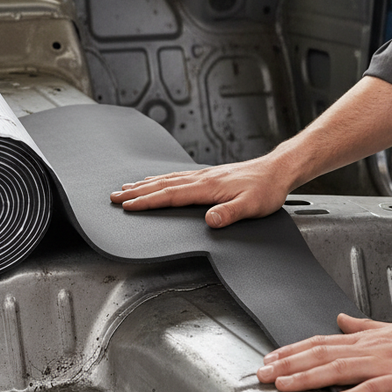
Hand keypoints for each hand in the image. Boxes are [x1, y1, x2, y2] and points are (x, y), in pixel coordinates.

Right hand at [110, 154, 290, 227]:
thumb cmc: (266, 189)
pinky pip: (176, 176)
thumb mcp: (252, 206)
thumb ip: (229, 213)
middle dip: (137, 192)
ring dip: (145, 184)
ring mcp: (203, 175)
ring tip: (126, 187)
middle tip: (114, 197)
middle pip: (162, 185)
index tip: (128, 206)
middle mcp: (201, 178)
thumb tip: (209, 221)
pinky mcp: (208, 176)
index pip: (170, 195)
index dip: (148, 201)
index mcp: (207, 187)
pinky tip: (155, 180)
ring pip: (167, 179)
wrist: (277, 170)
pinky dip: (160, 178)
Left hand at [256, 313, 391, 391]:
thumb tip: (341, 319)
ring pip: (337, 369)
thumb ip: (364, 326)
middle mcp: (371, 349)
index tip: (271, 357)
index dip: (293, 350)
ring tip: (282, 385)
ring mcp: (385, 364)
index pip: (321, 342)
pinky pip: (369, 390)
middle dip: (288, 364)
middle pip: (320, 354)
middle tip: (262, 373)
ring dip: (306, 377)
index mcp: (368, 339)